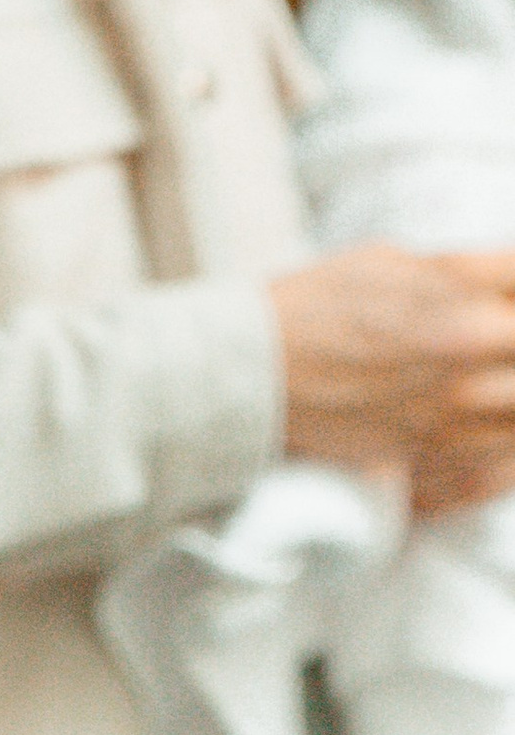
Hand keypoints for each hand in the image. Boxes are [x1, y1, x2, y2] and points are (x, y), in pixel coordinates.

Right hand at [270, 247, 514, 509]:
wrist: (246, 374)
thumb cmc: (314, 306)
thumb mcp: (395, 262)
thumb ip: (477, 271)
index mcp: (465, 323)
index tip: (507, 311)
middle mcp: (464, 387)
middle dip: (514, 357)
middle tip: (498, 343)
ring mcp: (446, 433)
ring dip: (512, 406)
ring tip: (491, 381)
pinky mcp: (424, 465)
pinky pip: (494, 473)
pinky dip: (503, 453)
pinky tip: (492, 429)